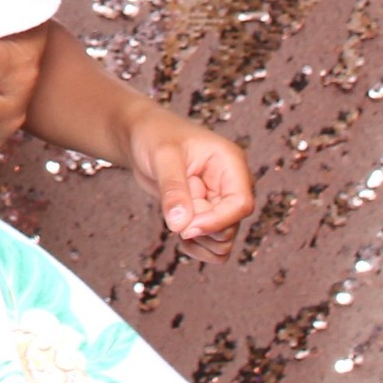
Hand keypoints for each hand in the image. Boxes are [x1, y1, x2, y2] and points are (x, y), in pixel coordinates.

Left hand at [125, 107, 253, 262]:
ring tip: (173, 216)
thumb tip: (181, 226)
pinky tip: (176, 228)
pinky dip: (196, 246)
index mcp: (231, 163)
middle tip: (173, 212)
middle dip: (200, 229)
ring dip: (197, 240)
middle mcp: (232, 185)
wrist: (141, 136)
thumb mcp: (162, 157)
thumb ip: (173, 189)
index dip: (215, 222)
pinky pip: (214, 246)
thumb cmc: (154, 135)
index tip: (185, 228)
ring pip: (224, 241)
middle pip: (231, 226)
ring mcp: (220, 201)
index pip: (241, 204)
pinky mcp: (207, 214)